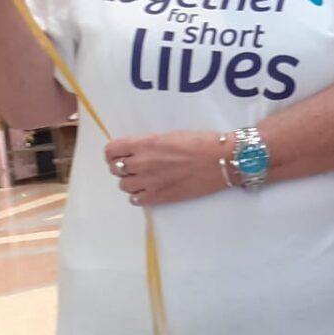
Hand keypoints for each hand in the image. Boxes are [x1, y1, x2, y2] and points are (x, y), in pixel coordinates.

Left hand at [105, 131, 228, 206]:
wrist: (221, 160)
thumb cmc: (202, 142)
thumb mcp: (171, 135)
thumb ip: (149, 143)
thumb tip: (136, 150)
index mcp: (146, 144)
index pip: (112, 150)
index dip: (113, 152)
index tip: (119, 153)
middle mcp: (143, 163)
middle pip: (115, 169)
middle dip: (122, 166)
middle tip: (133, 165)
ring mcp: (150, 182)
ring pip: (123, 185)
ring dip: (130, 181)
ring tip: (143, 177)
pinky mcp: (160, 197)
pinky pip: (135, 199)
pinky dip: (138, 195)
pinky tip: (149, 188)